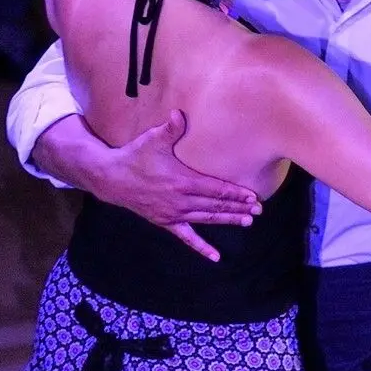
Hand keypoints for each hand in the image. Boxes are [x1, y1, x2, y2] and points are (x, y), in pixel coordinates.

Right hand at [92, 110, 260, 261]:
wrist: (111, 179)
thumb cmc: (134, 157)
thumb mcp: (152, 140)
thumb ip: (170, 129)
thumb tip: (179, 113)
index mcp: (181, 181)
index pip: (215, 189)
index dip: (235, 193)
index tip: (253, 196)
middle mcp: (180, 201)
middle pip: (215, 206)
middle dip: (238, 208)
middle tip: (258, 210)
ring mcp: (173, 214)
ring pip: (207, 219)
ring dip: (228, 220)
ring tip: (247, 222)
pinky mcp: (165, 222)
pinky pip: (187, 238)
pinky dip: (202, 247)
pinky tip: (216, 257)